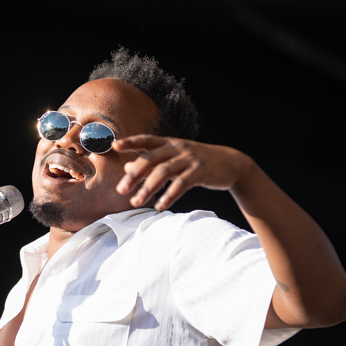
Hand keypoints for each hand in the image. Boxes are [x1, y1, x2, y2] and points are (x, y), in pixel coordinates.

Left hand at [112, 135, 252, 210]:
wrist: (231, 163)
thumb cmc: (196, 161)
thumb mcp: (173, 158)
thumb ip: (151, 162)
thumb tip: (127, 167)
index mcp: (169, 143)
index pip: (146, 140)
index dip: (131, 142)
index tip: (115, 145)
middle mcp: (177, 148)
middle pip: (151, 159)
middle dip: (134, 175)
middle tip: (120, 190)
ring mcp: (189, 158)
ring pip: (164, 172)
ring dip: (148, 188)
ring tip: (136, 202)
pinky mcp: (200, 171)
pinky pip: (181, 184)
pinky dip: (169, 195)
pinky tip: (160, 206)